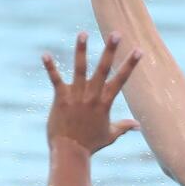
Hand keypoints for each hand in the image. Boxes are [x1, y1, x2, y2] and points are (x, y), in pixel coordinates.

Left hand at [43, 31, 141, 153]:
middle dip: (110, 50)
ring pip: (80, 69)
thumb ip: (124, 126)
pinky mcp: (61, 98)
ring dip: (81, 50)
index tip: (139, 50)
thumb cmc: (91, 144)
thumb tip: (138, 126)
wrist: (70, 152)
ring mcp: (76, 96)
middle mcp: (92, 96)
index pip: (121, 80)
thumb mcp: (110, 135)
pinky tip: (45, 54)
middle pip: (103, 69)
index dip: (130, 64)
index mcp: (105, 103)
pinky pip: (55, 79)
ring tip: (83, 33)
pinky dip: (50, 67)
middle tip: (116, 33)